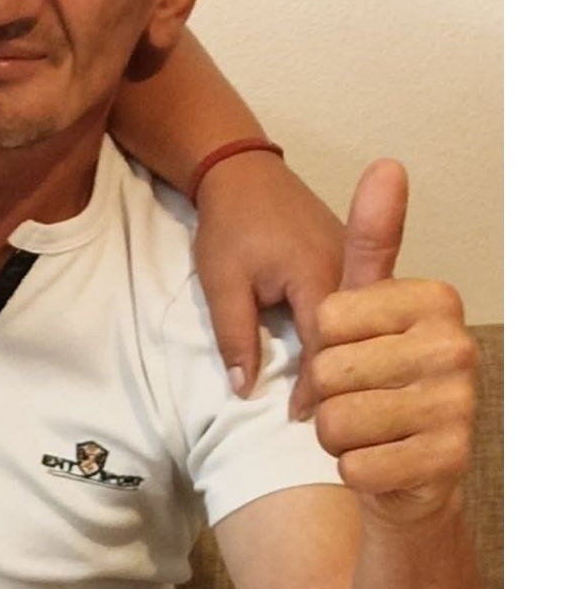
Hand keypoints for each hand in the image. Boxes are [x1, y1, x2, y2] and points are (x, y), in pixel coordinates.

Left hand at [193, 152, 344, 416]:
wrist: (242, 170)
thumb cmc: (230, 224)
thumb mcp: (222, 282)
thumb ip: (234, 336)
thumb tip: (244, 389)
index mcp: (318, 274)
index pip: (325, 347)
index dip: (314, 387)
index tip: (302, 418)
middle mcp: (347, 267)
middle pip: (355, 338)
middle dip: (340, 376)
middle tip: (322, 414)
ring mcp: (354, 261)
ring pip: (364, 323)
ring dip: (348, 355)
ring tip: (332, 393)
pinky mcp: (351, 257)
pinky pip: (361, 306)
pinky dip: (351, 333)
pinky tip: (340, 357)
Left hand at [307, 160, 477, 527]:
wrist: (411, 475)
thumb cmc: (378, 380)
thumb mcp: (366, 306)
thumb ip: (374, 240)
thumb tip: (388, 164)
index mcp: (438, 300)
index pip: (329, 318)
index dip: (323, 345)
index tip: (357, 353)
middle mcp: (458, 347)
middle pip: (329, 370)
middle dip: (327, 395)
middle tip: (362, 400)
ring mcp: (460, 405)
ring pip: (338, 421)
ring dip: (338, 436)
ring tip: (372, 432)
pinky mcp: (450, 460)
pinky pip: (357, 466)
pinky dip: (356, 473)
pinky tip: (385, 465)